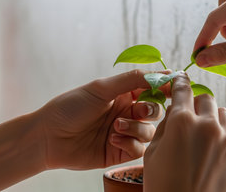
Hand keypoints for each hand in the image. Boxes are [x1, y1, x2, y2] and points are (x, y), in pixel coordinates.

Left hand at [37, 69, 167, 169]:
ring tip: (116, 127)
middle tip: (138, 111)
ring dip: (136, 129)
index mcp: (124, 94)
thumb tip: (162, 73)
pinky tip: (112, 139)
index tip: (177, 86)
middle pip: (156, 111)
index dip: (166, 87)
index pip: (153, 89)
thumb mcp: (101, 88)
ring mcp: (125, 132)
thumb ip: (132, 80)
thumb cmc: (70, 107)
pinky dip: (130, 144)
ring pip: (149, 131)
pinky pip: (139, 149)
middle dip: (150, 110)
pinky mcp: (120, 151)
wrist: (48, 137)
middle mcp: (127, 112)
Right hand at [143, 73, 225, 191]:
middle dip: (196, 104)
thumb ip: (165, 126)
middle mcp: (208, 126)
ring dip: (212, 118)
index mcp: (182, 122)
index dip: (180, 81)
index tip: (181, 78)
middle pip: (207, 99)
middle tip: (189, 115)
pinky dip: (222, 138)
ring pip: (223, 114)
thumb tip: (173, 111)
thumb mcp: (152, 153)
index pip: (182, 90)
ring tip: (202, 135)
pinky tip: (211, 154)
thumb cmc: (163, 185)